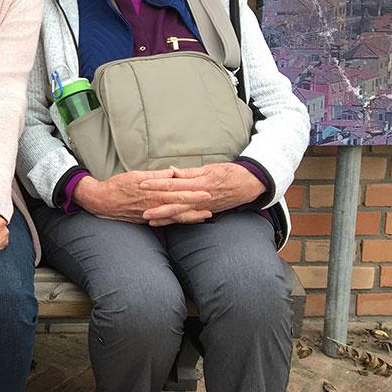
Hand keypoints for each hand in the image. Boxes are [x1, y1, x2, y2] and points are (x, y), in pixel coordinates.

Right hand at [72, 169, 211, 223]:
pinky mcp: (148, 219)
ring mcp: (152, 214)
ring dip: (192, 216)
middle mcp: (154, 205)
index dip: (194, 192)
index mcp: (153, 192)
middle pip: (180, 206)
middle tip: (214, 203)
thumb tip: (172, 173)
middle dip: (197, 205)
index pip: (178, 192)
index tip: (208, 190)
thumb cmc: (117, 186)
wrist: (101, 201)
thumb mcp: (136, 175)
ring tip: (206, 215)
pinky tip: (186, 220)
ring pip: (176, 216)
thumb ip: (155, 175)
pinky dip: (179, 221)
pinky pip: (167, 221)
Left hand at [139, 164, 266, 224]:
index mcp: (199, 183)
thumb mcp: (209, 168)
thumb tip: (170, 171)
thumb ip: (188, 172)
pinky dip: (178, 221)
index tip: (142, 184)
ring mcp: (204, 206)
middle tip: (141, 210)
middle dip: (158, 207)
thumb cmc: (229, 172)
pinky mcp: (208, 211)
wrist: (250, 184)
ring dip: (165, 217)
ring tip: (149, 220)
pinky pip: (190, 218)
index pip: (173, 183)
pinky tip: (167, 223)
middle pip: (175, 203)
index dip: (157, 184)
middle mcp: (200, 197)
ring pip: (182, 214)